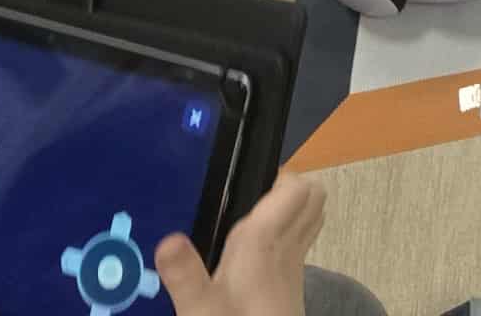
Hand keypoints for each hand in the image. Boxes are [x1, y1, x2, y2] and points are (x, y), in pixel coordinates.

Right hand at [156, 172, 321, 315]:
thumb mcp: (200, 308)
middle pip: (312, 196)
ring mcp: (294, 265)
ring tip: (248, 222)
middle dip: (286, 187)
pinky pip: (298, 244)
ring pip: (309, 218)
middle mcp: (288, 246)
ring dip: (288, 210)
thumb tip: (168, 241)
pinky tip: (250, 257)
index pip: (298, 186)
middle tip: (248, 200)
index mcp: (266, 240)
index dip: (278, 177)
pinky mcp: (291, 284)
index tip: (244, 186)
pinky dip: (283, 238)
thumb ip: (184, 274)